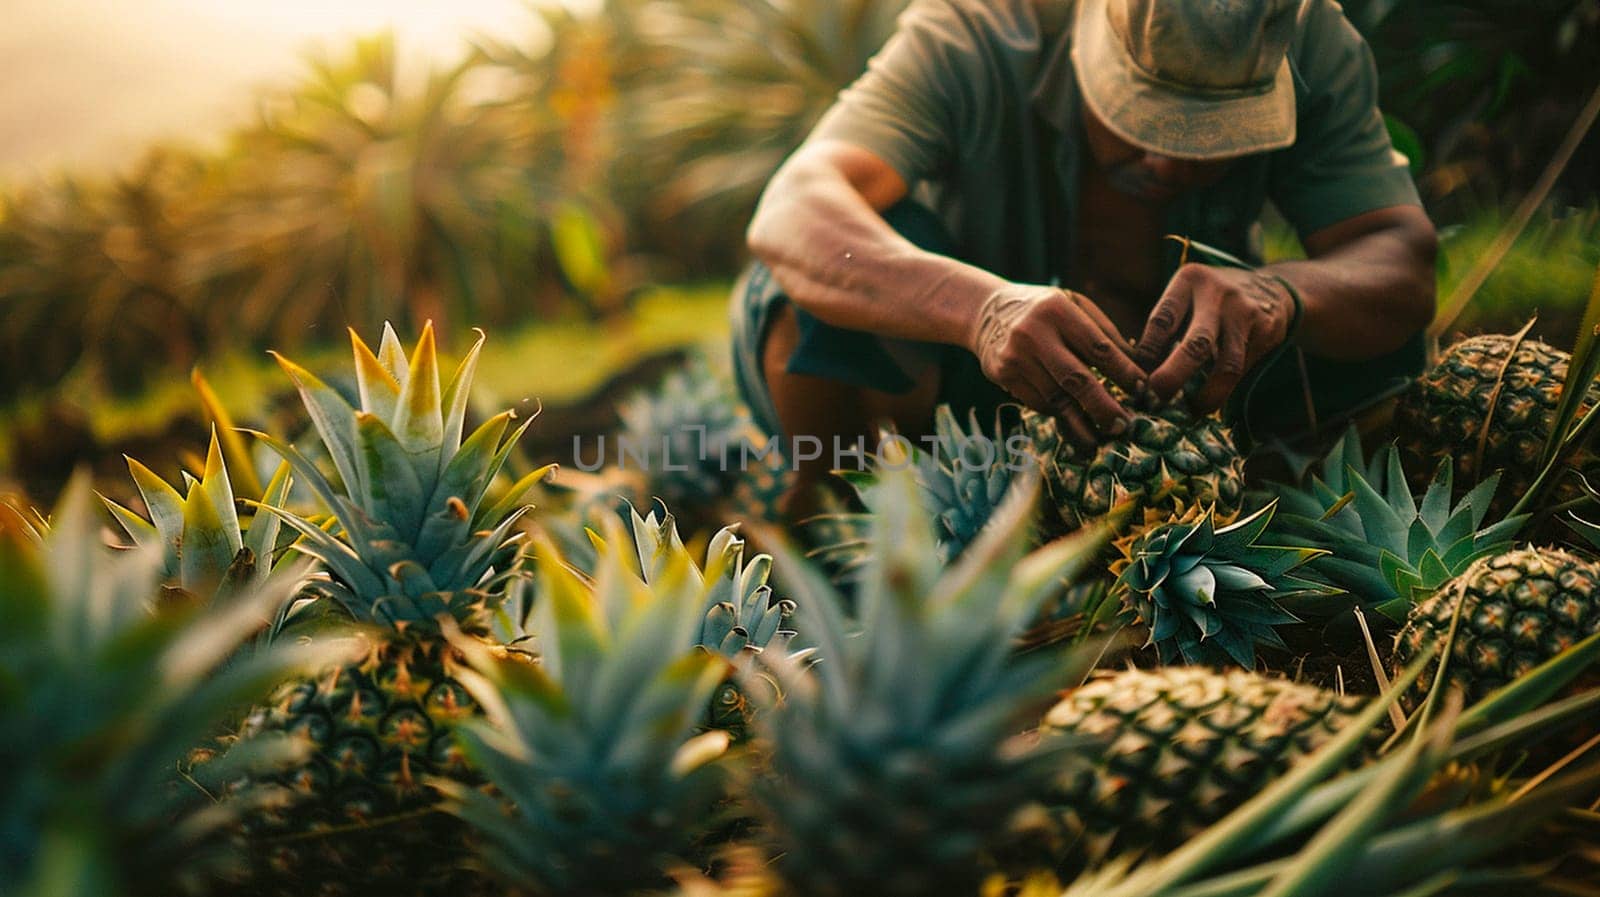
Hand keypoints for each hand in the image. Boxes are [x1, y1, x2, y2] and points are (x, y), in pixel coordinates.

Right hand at [971, 284, 1146, 444]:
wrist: (986, 311)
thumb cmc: (1044, 309)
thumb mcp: (1074, 305)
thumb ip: (1104, 333)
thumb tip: (1138, 370)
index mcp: (1057, 309)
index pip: (1098, 347)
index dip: (1123, 372)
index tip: (1142, 391)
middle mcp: (1033, 332)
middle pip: (1075, 379)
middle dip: (1103, 407)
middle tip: (1124, 426)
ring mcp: (1014, 356)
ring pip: (1054, 398)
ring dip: (1081, 422)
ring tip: (1100, 438)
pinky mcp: (1001, 374)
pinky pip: (1037, 402)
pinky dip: (1058, 414)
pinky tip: (1074, 422)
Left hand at [1133, 265, 1296, 411]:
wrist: (1272, 287)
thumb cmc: (1212, 298)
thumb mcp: (1187, 296)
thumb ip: (1167, 327)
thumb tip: (1140, 374)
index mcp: (1190, 280)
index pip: (1162, 321)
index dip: (1147, 354)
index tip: (1139, 378)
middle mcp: (1219, 294)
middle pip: (1196, 344)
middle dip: (1174, 376)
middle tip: (1159, 399)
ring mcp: (1246, 314)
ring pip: (1226, 366)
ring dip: (1206, 396)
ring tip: (1190, 412)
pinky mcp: (1266, 333)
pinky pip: (1242, 371)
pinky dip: (1224, 390)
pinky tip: (1211, 400)